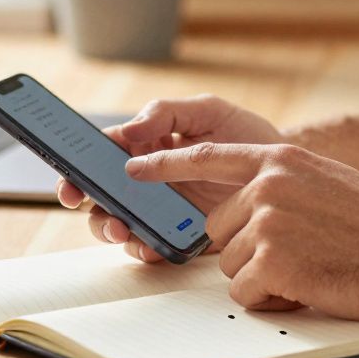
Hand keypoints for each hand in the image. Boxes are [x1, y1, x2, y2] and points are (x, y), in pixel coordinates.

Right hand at [55, 95, 283, 262]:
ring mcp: (162, 210)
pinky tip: (147, 244)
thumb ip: (166, 112)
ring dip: (110, 226)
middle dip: (85, 198)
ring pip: (118, 221)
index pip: (104, 152)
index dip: (79, 162)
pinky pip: (150, 245)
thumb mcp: (209, 110)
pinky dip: (142, 247)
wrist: (287, 175)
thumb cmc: (248, 137)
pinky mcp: (180, 236)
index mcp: (148, 144)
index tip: (71, 172)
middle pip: (101, 191)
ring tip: (122, 227)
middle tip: (85, 200)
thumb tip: (128, 131)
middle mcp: (148, 179)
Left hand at [124, 142, 358, 322]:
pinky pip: (244, 293)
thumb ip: (283, 186)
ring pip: (230, 266)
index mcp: (281, 159)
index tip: (131, 167)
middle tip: (302, 256)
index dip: (164, 164)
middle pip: (218, 230)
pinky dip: (272, 300)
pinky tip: (310, 286)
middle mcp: (267, 183)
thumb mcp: (329, 183)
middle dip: (249, 252)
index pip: (207, 157)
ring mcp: (266, 219)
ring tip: (314, 268)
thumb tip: (247, 208)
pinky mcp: (270, 259)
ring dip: (264, 279)